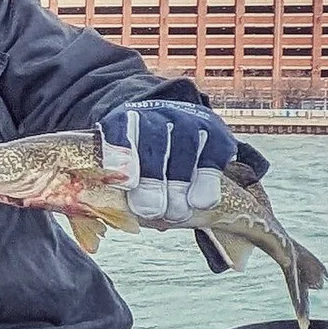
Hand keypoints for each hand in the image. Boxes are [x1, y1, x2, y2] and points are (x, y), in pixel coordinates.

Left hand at [98, 102, 234, 226]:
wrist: (178, 139)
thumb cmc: (139, 165)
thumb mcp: (119, 169)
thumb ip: (111, 186)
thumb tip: (110, 212)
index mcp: (125, 119)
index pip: (120, 127)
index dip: (122, 153)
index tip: (126, 182)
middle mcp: (158, 114)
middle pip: (155, 141)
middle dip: (153, 179)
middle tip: (150, 211)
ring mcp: (189, 121)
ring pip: (187, 147)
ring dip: (180, 184)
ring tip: (175, 214)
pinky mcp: (217, 135)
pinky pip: (214, 156)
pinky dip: (207, 182)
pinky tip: (199, 203)